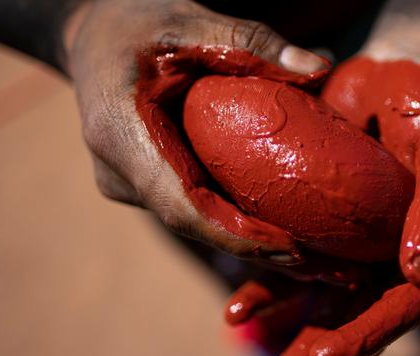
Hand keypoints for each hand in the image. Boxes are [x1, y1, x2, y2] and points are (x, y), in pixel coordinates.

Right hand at [64, 0, 327, 262]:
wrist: (91, 35)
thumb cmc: (133, 22)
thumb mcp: (186, 20)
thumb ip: (248, 40)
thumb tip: (318, 68)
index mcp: (120, 133)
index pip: (182, 205)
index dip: (237, 235)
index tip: (292, 251)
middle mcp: (120, 173)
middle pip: (197, 224)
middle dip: (261, 250)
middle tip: (327, 268)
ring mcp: (129, 184)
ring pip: (199, 222)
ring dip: (255, 243)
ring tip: (319, 260)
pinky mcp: (146, 184)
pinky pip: (195, 208)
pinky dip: (239, 222)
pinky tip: (284, 232)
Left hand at [228, 35, 419, 355]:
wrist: (398, 71)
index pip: (397, 312)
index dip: (363, 340)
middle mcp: (389, 264)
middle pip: (354, 328)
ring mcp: (353, 252)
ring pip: (320, 313)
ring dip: (288, 350)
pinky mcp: (321, 230)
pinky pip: (291, 270)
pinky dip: (265, 293)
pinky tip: (236, 313)